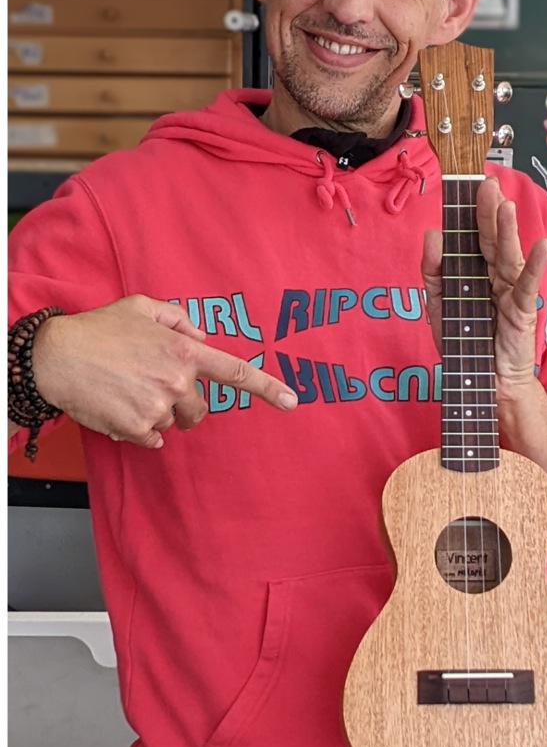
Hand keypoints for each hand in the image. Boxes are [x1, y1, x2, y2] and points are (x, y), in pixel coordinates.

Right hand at [31, 296, 297, 448]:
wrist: (54, 356)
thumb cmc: (98, 329)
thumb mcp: (143, 307)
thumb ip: (179, 320)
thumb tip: (202, 337)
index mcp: (185, 352)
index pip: (234, 372)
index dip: (267, 387)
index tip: (292, 401)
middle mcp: (177, 381)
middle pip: (201, 409)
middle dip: (186, 404)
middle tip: (155, 388)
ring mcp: (158, 407)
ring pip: (173, 423)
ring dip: (156, 413)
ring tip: (127, 391)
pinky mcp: (137, 428)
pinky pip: (152, 439)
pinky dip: (139, 430)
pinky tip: (118, 407)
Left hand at [421, 178, 546, 400]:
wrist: (482, 382)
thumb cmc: (463, 344)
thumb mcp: (437, 305)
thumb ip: (432, 270)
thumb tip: (432, 235)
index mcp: (475, 272)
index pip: (473, 235)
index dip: (471, 211)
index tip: (468, 184)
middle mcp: (495, 277)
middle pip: (492, 239)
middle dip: (489, 211)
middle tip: (486, 184)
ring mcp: (511, 292)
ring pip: (509, 255)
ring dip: (508, 230)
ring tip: (505, 204)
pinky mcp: (522, 311)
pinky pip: (527, 285)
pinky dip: (534, 265)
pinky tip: (540, 245)